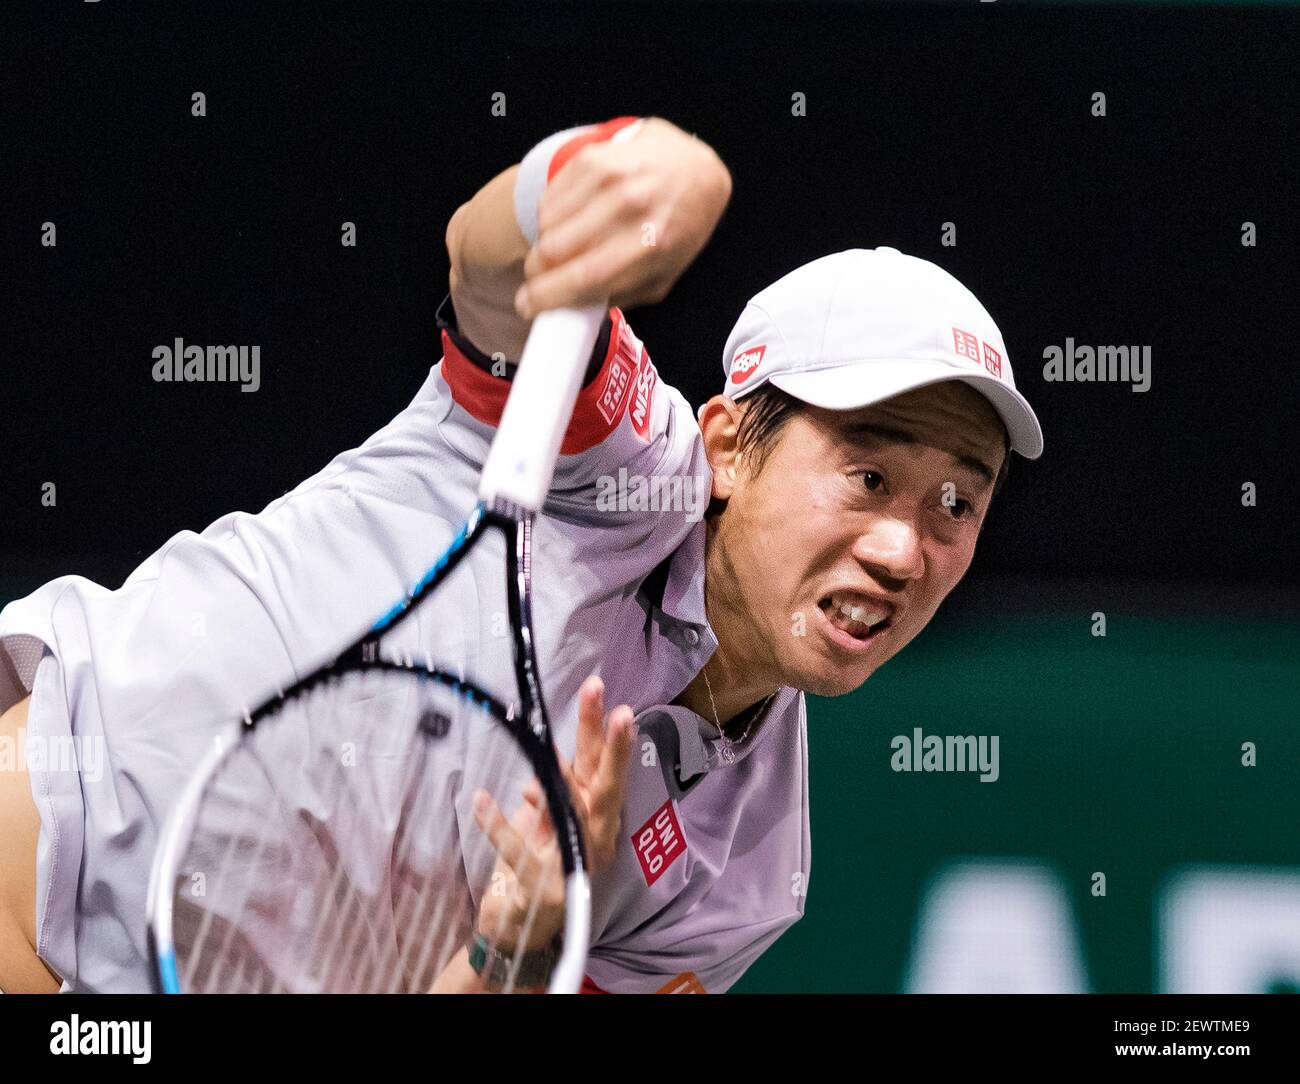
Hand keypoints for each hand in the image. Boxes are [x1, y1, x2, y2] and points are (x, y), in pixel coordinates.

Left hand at [472, 675, 633, 951]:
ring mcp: (570, 863)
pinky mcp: (540, 886)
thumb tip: (547, 763)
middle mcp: (592, 839)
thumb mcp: (545, 823)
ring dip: (559, 782)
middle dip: (610, 746)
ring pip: (570, 815)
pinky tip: (481, 799)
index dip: (610, 738)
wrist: (520, 930)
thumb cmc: (534, 866)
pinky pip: (516, 848)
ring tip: (548, 751)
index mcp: (594, 818)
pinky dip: (497, 823)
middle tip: (618, 709)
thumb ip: (551, 793)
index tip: (612, 701)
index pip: (603, 770)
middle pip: (603, 786)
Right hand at [515, 118, 732, 318]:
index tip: (527, 305)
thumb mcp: (663, 274)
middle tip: (539, 279)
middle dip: (537, 272)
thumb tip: (570, 307)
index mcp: (651, 245)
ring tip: (563, 248)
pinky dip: (549, 218)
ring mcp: (610, 177)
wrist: (694, 171)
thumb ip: (621, 294)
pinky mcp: (593, 157)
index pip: (585, 276)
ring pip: (546, 223)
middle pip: (556, 249)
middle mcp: (630, 206)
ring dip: (544, 244)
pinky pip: (549, 198)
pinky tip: (568, 222)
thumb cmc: (678, 228)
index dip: (547, 296)